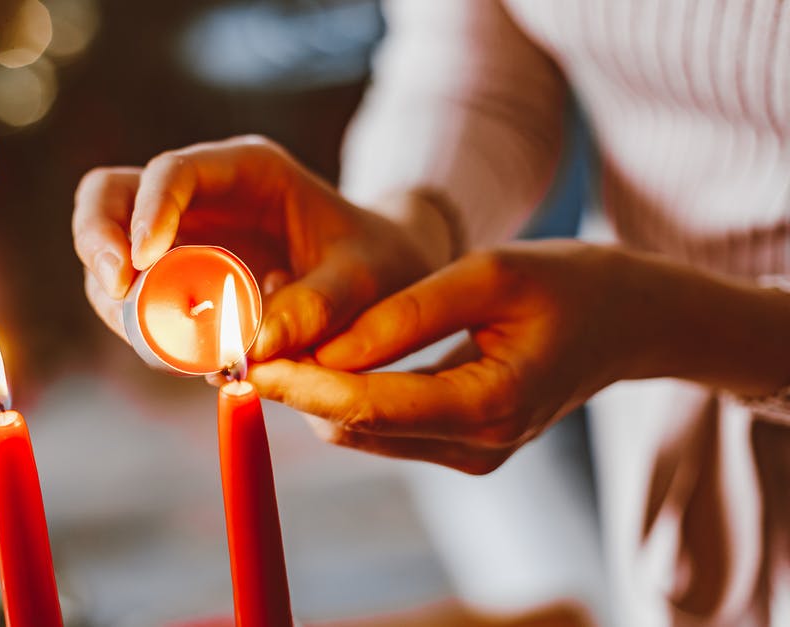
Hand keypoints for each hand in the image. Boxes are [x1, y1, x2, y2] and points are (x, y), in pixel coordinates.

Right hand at [72, 135, 454, 358]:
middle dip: (97, 241)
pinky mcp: (174, 274)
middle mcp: (202, 194)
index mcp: (248, 170)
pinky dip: (136, 325)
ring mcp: (180, 233)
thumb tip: (252, 346)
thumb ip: (318, 306)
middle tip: (113, 291)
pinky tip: (175, 356)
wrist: (383, 274)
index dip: (147, 212)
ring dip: (115, 297)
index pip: (173, 171)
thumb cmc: (379, 261)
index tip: (141, 265)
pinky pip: (133, 294)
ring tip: (162, 348)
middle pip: (110, 195)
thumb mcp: (366, 279)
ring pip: (110, 247)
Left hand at [249, 240, 642, 473]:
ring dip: (315, 389)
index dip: (302, 385)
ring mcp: (470, 453)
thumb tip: (326, 348)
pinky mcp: (459, 444)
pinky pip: (383, 425)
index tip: (248, 358)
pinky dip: (345, 390)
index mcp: (491, 405)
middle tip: (247, 337)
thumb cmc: (568, 282)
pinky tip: (322, 345)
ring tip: (279, 331)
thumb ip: (407, 315)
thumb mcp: (488, 274)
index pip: (370, 406)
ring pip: (362, 430)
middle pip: (357, 426)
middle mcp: (478, 446)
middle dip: (297, 386)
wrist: (628, 319)